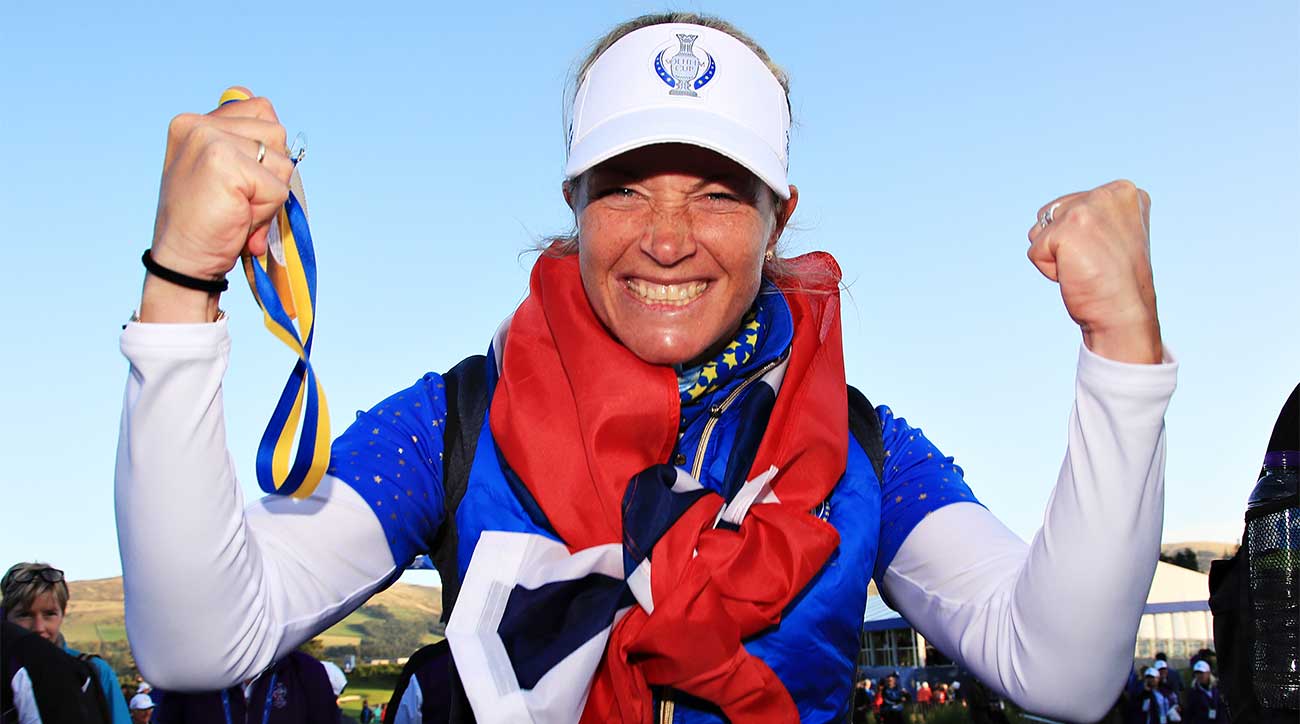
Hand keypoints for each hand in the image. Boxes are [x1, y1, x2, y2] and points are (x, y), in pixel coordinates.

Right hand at [150, 89, 292, 280]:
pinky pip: (277, 188)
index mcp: (195, 122)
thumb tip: (267, 110)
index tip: (240, 179)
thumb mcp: (222, 174)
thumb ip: (241, 142)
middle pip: (277, 133)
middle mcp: (198, 124)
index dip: (266, 150)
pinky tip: (237, 221)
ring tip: (237, 212)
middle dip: (270, 175)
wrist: (183, 263)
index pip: (262, 108)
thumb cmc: (208, 224)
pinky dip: (266, 213)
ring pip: (282, 161)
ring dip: (269, 196)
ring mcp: (209, 139)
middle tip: (238, 202)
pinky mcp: (223, 162)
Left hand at [1027, 180, 1162, 363]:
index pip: (1071, 205)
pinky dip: (1048, 270)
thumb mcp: (1112, 236)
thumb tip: (1049, 215)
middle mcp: (1110, 193)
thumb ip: (1092, 216)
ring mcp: (1089, 207)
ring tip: (1087, 268)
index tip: (1107, 254)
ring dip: (1054, 255)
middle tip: (1095, 264)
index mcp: (1124, 191)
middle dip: (1063, 244)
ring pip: (1041, 231)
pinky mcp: (1068, 228)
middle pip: (1052, 214)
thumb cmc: (1117, 283)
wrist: (1125, 314)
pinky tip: (1078, 275)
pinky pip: (1035, 251)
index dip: (1080, 237)